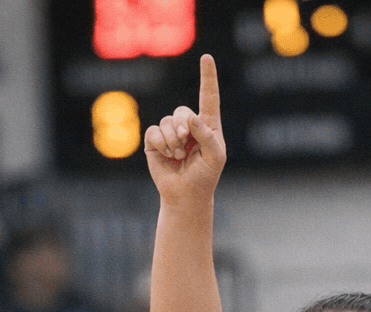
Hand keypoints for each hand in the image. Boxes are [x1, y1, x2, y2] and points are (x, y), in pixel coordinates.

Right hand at [144, 54, 225, 203]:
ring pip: (167, 122)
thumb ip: (207, 135)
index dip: (207, 76)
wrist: (186, 195)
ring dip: (173, 141)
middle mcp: (189, 125)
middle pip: (182, 111)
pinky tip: (167, 155)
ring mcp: (170, 132)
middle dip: (183, 127)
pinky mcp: (155, 141)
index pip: (208, 96)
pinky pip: (154, 132)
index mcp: (208, 125)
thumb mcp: (215, 156)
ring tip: (178, 156)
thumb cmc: (205, 176)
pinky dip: (161, 144)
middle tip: (185, 143)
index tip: (206, 58)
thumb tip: (191, 117)